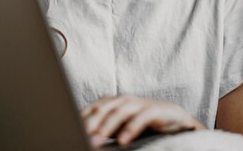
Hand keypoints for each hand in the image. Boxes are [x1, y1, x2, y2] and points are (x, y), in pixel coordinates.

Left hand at [81, 95, 204, 147]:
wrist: (174, 119)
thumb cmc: (141, 123)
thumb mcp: (120, 127)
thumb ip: (104, 130)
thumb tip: (84, 139)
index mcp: (112, 103)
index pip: (92, 110)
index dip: (80, 120)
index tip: (68, 132)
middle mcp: (123, 100)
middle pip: (102, 109)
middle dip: (89, 124)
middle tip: (80, 137)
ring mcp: (139, 104)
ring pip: (119, 112)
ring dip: (106, 127)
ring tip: (96, 141)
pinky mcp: (154, 110)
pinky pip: (141, 118)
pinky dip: (130, 128)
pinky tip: (122, 140)